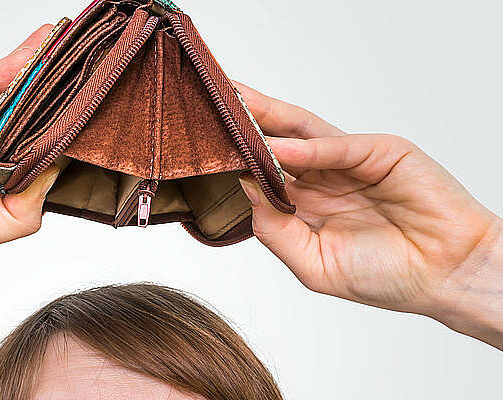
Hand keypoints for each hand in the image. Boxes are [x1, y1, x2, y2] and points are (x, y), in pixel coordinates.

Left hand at [235, 82, 502, 348]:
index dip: (234, 159)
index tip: (200, 148)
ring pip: (304, 132)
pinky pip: (341, 146)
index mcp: (306, 203)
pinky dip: (312, 147)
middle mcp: (324, 177)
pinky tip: (283, 148)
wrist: (444, 278)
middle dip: (245, 124)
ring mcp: (352, 161)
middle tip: (211, 107)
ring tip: (236, 105)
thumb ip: (276, 229)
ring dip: (270, 118)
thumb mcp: (314, 263)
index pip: (262, 172)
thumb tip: (244, 191)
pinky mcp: (382, 152)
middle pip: (276, 142)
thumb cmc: (385, 276)